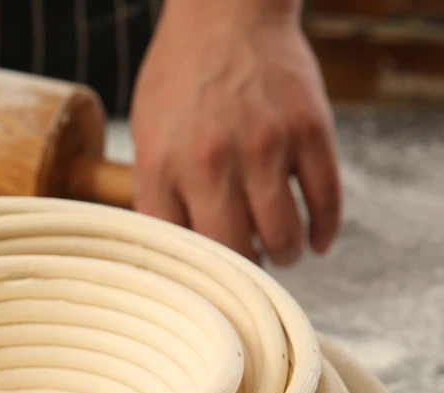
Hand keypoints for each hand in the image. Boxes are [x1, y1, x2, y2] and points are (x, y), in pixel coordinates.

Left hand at [130, 0, 340, 265]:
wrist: (226, 13)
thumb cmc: (179, 80)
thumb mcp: (146, 136)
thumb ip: (156, 192)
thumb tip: (173, 251)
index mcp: (163, 166)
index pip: (179, 248)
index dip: (197, 274)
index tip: (207, 284)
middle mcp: (212, 161)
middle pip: (234, 252)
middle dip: (244, 272)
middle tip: (249, 269)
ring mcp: (265, 145)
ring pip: (282, 236)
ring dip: (284, 256)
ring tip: (281, 253)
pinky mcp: (309, 129)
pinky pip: (326, 200)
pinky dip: (324, 231)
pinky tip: (317, 240)